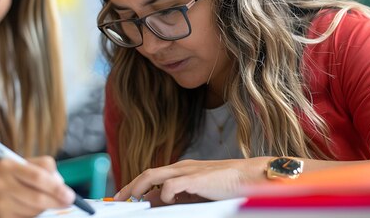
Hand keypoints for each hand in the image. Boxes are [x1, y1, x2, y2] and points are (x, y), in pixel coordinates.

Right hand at [0, 156, 74, 217]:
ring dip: (45, 209)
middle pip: (38, 196)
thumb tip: (62, 186)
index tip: (69, 192)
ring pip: (34, 210)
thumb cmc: (4, 181)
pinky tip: (31, 211)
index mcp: (7, 166)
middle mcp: (0, 184)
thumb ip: (41, 170)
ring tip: (44, 204)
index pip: (38, 175)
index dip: (57, 185)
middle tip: (70, 201)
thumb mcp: (17, 167)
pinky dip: (35, 216)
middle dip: (57, 200)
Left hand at [114, 157, 268, 205]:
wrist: (251, 177)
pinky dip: (163, 194)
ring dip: (138, 188)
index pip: (152, 176)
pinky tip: (162, 201)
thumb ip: (181, 196)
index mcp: (182, 170)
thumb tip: (159, 202)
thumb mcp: (199, 192)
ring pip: (153, 176)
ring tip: (128, 200)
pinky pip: (171, 186)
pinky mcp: (195, 178)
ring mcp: (187, 171)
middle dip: (130, 187)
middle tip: (118, 199)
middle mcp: (181, 167)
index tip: (125, 197)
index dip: (136, 186)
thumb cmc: (229, 186)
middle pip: (147, 174)